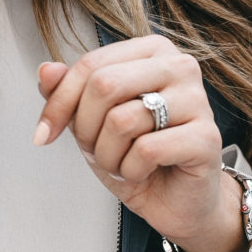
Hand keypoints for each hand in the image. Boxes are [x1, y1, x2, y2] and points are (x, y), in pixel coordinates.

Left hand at [32, 36, 248, 251]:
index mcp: (152, 51)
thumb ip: (68, 93)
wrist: (175, 200)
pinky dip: (131, 170)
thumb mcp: (92, 123)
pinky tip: (143, 172)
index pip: (91, 65)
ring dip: (107, 156)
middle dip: (86, 130)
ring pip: (122, 120)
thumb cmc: (138, 156)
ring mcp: (197, 100)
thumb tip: (47, 70)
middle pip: (105, 85)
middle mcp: (180, 66)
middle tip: (97, 151)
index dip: (59, 103)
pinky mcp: (206, 137)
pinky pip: (146, 150)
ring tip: (122, 163)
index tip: (45, 134)